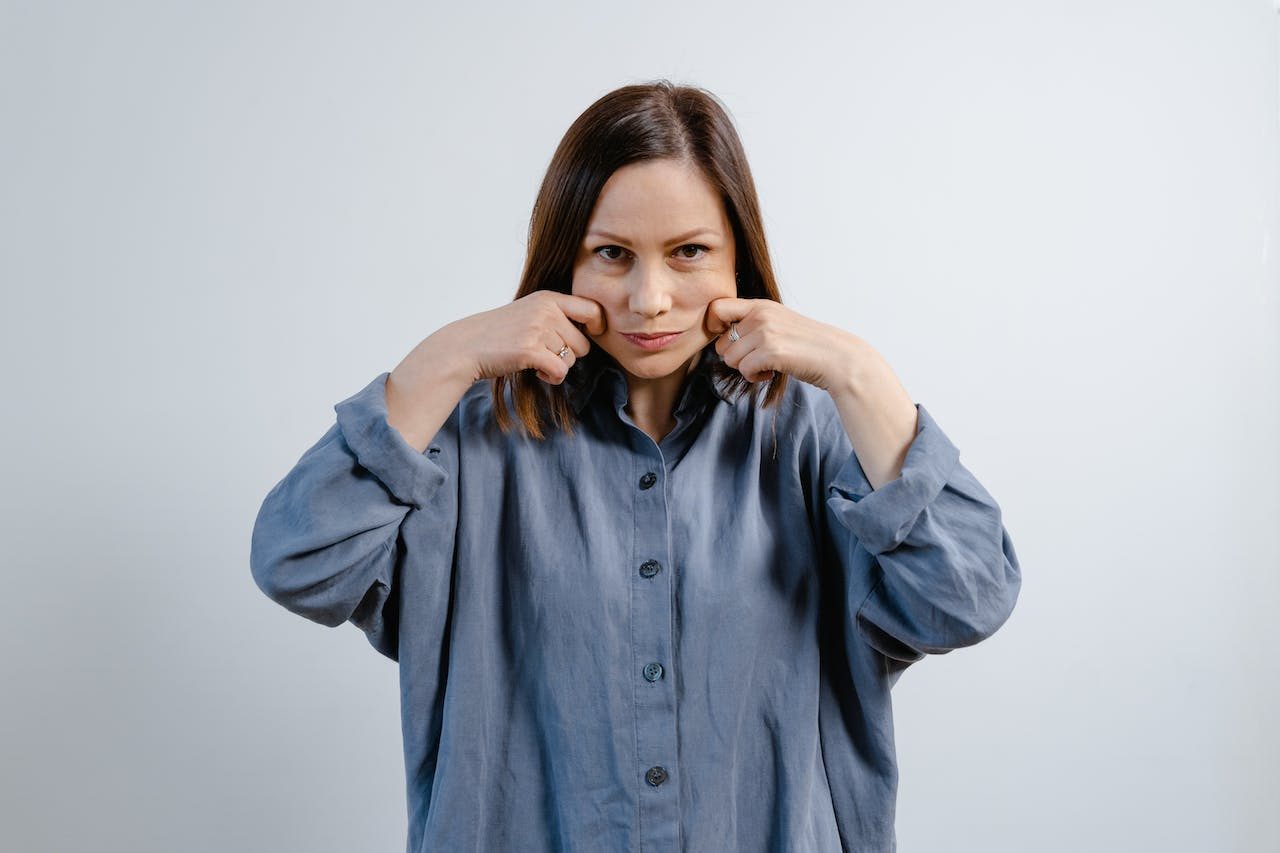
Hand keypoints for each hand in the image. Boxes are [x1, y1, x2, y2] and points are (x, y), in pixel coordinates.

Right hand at [431, 290, 607, 384]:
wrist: (465, 346)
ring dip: (557, 367)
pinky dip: (552, 378)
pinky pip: (560, 371)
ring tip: (536, 361)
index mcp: (548, 298)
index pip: (592, 309)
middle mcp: (546, 310)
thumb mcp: (529, 312)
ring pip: (572, 360)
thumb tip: (593, 330)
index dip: (598, 325)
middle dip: (569, 355)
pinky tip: (537, 372)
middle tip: (547, 355)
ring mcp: (538, 329)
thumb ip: (556, 316)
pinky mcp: (530, 350)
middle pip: (584, 343)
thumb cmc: (499, 333)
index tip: (591, 336)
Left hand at [705, 297, 867, 391]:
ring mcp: (765, 332)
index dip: (714, 327)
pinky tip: (771, 373)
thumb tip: (721, 339)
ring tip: (767, 366)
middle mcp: (760, 315)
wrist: (837, 358)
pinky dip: (755, 377)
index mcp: (761, 305)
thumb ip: (753, 324)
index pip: (717, 307)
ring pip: (730, 359)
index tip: (730, 341)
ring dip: (746, 369)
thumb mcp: (779, 323)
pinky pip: (744, 370)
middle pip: (721, 343)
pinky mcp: (771, 351)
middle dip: (735, 357)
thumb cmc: (807, 345)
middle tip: (757, 359)